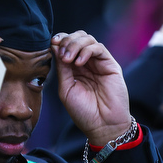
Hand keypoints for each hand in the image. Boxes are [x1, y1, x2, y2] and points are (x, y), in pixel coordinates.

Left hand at [53, 31, 131, 145]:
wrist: (102, 125)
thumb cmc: (83, 111)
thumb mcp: (66, 88)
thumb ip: (61, 68)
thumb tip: (54, 46)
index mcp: (74, 68)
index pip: (67, 45)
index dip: (59, 40)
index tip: (52, 44)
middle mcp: (87, 63)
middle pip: (77, 37)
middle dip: (67, 40)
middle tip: (61, 54)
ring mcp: (99, 63)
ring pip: (88, 39)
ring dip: (75, 45)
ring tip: (68, 59)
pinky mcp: (110, 65)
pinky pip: (98, 48)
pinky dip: (86, 51)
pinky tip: (78, 63)